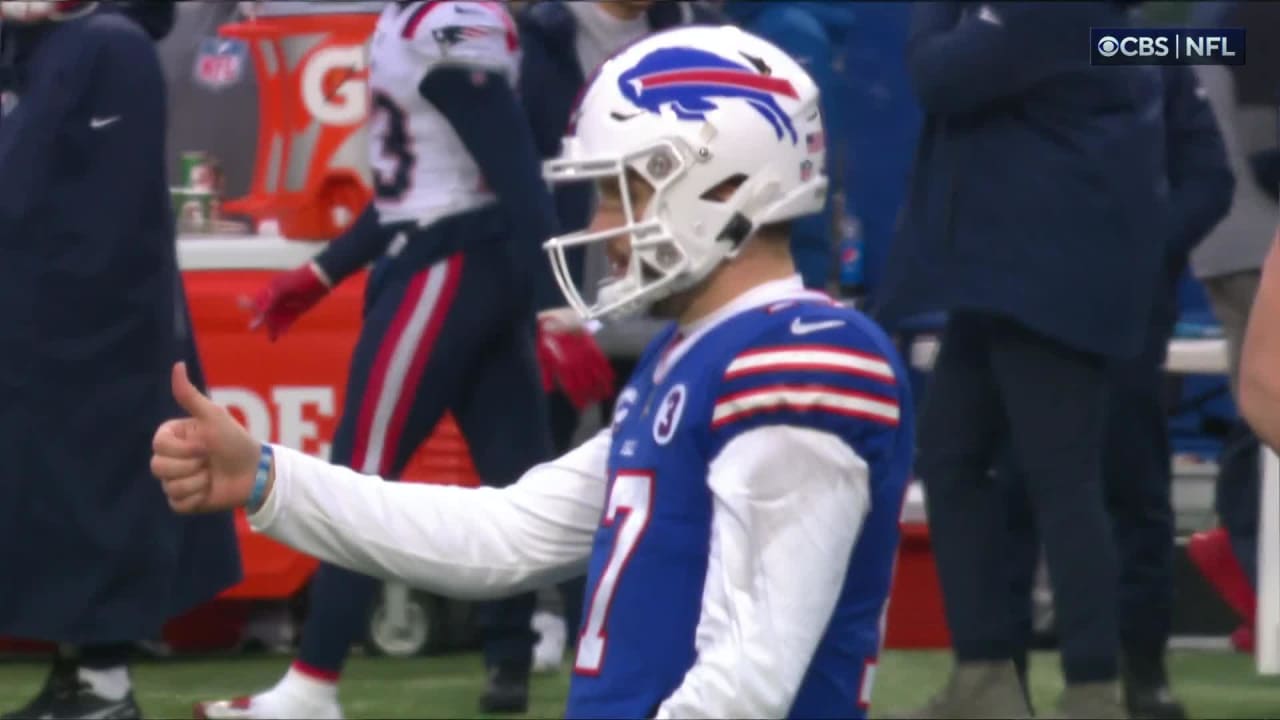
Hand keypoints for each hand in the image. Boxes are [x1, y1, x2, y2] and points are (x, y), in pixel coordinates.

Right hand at [152, 362, 262, 512]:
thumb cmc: (234, 440)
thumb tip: (177, 365)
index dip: (184, 449)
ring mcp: (174, 481)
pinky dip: (197, 498)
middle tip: (209, 461)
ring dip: (198, 482)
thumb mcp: (213, 416)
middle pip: (158, 467)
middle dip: (191, 465)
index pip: (158, 445)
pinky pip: (178, 504)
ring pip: (169, 487)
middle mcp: (170, 458)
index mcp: (172, 437)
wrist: (254, 472)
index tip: (205, 445)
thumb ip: (190, 395)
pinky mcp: (182, 502)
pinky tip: (209, 490)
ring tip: (212, 475)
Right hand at [246, 262, 331, 340]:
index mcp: (271, 290)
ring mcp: (288, 304)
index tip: (252, 316)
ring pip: (278, 318)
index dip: (254, 309)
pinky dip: (285, 327)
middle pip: (267, 311)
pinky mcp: (298, 310)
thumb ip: (271, 302)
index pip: (258, 301)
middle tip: (252, 329)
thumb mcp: (282, 291)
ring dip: (274, 327)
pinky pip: (289, 320)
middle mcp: (278, 298)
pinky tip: (282, 334)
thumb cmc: (299, 281)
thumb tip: (262, 314)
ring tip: (271, 338)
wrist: (320, 279)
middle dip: (262, 320)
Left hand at [537, 311, 615, 409]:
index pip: (572, 388)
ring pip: (596, 375)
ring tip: (607, 396)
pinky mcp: (592, 347)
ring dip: (602, 386)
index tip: (582, 407)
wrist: (555, 319)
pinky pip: (601, 361)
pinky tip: (612, 378)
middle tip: (594, 404)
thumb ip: (547, 375)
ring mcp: (585, 356)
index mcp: (563, 368)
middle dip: (590, 396)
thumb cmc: (545, 339)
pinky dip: (607, 370)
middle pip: (586, 385)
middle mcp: (577, 364)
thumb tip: (550, 390)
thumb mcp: (542, 358)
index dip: (577, 399)